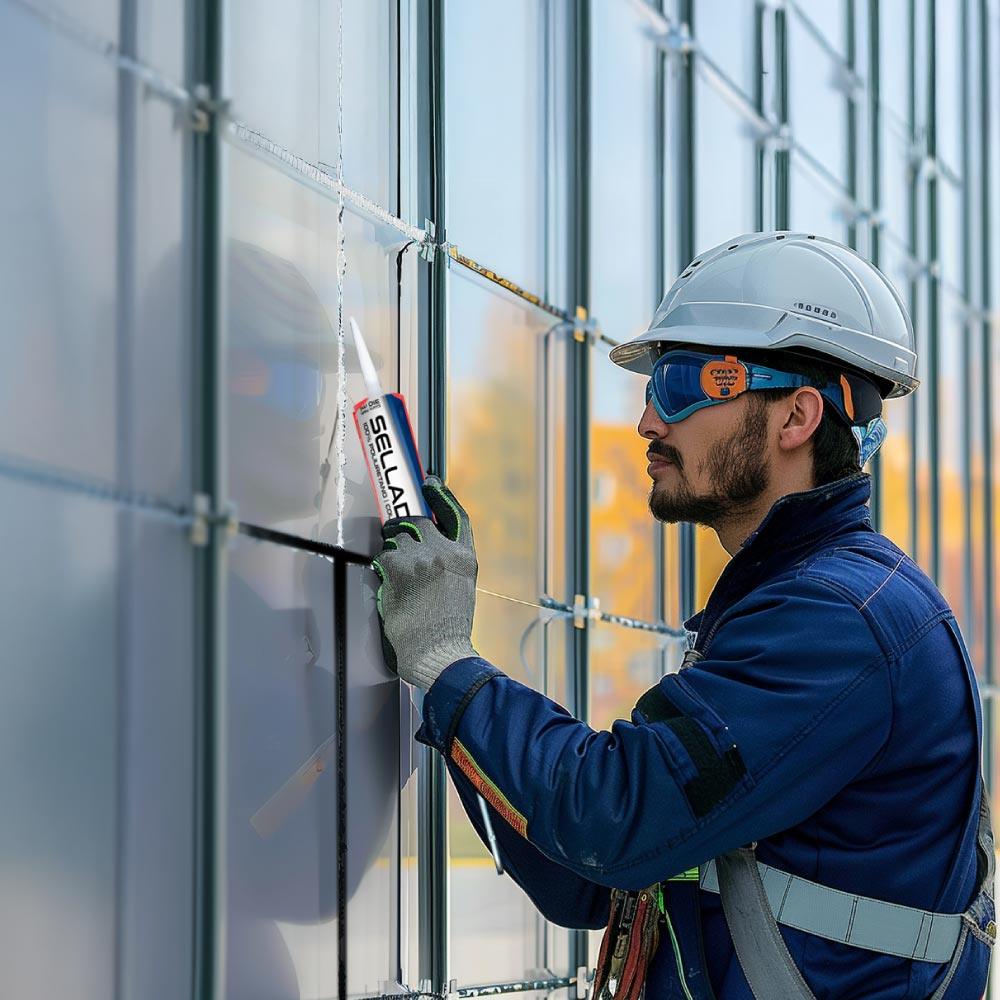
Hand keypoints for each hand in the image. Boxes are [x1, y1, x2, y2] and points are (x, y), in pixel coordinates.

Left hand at [370, 476, 478, 688]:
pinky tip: (392, 587)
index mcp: (465, 557)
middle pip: (418, 524)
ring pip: (396, 541)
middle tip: (401, 553)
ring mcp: (421, 559)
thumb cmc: (449, 627)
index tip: (429, 483)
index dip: (441, 496)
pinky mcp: (399, 570)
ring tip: (401, 582)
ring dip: (394, 557)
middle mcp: (445, 552)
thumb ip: (448, 562)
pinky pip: (383, 559)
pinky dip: (383, 571)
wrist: (440, 651)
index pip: (455, 515)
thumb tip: (426, 547)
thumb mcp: (461, 586)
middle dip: (406, 535)